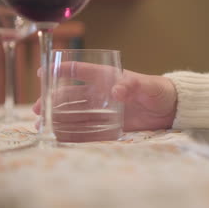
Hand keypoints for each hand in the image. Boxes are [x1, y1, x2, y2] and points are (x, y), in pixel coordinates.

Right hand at [32, 63, 176, 132]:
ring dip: (59, 118)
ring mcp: (103, 110)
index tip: (42, 72)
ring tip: (43, 125)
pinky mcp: (109, 125)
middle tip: (38, 109)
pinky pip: (88, 129)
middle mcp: (100, 93)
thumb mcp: (147, 86)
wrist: (171, 109)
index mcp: (106, 77)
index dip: (60, 70)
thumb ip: (133, 86)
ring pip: (75, 113)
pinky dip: (74, 133)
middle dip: (52, 101)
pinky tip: (61, 137)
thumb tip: (116, 91)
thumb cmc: (158, 91)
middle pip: (70, 95)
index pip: (79, 70)